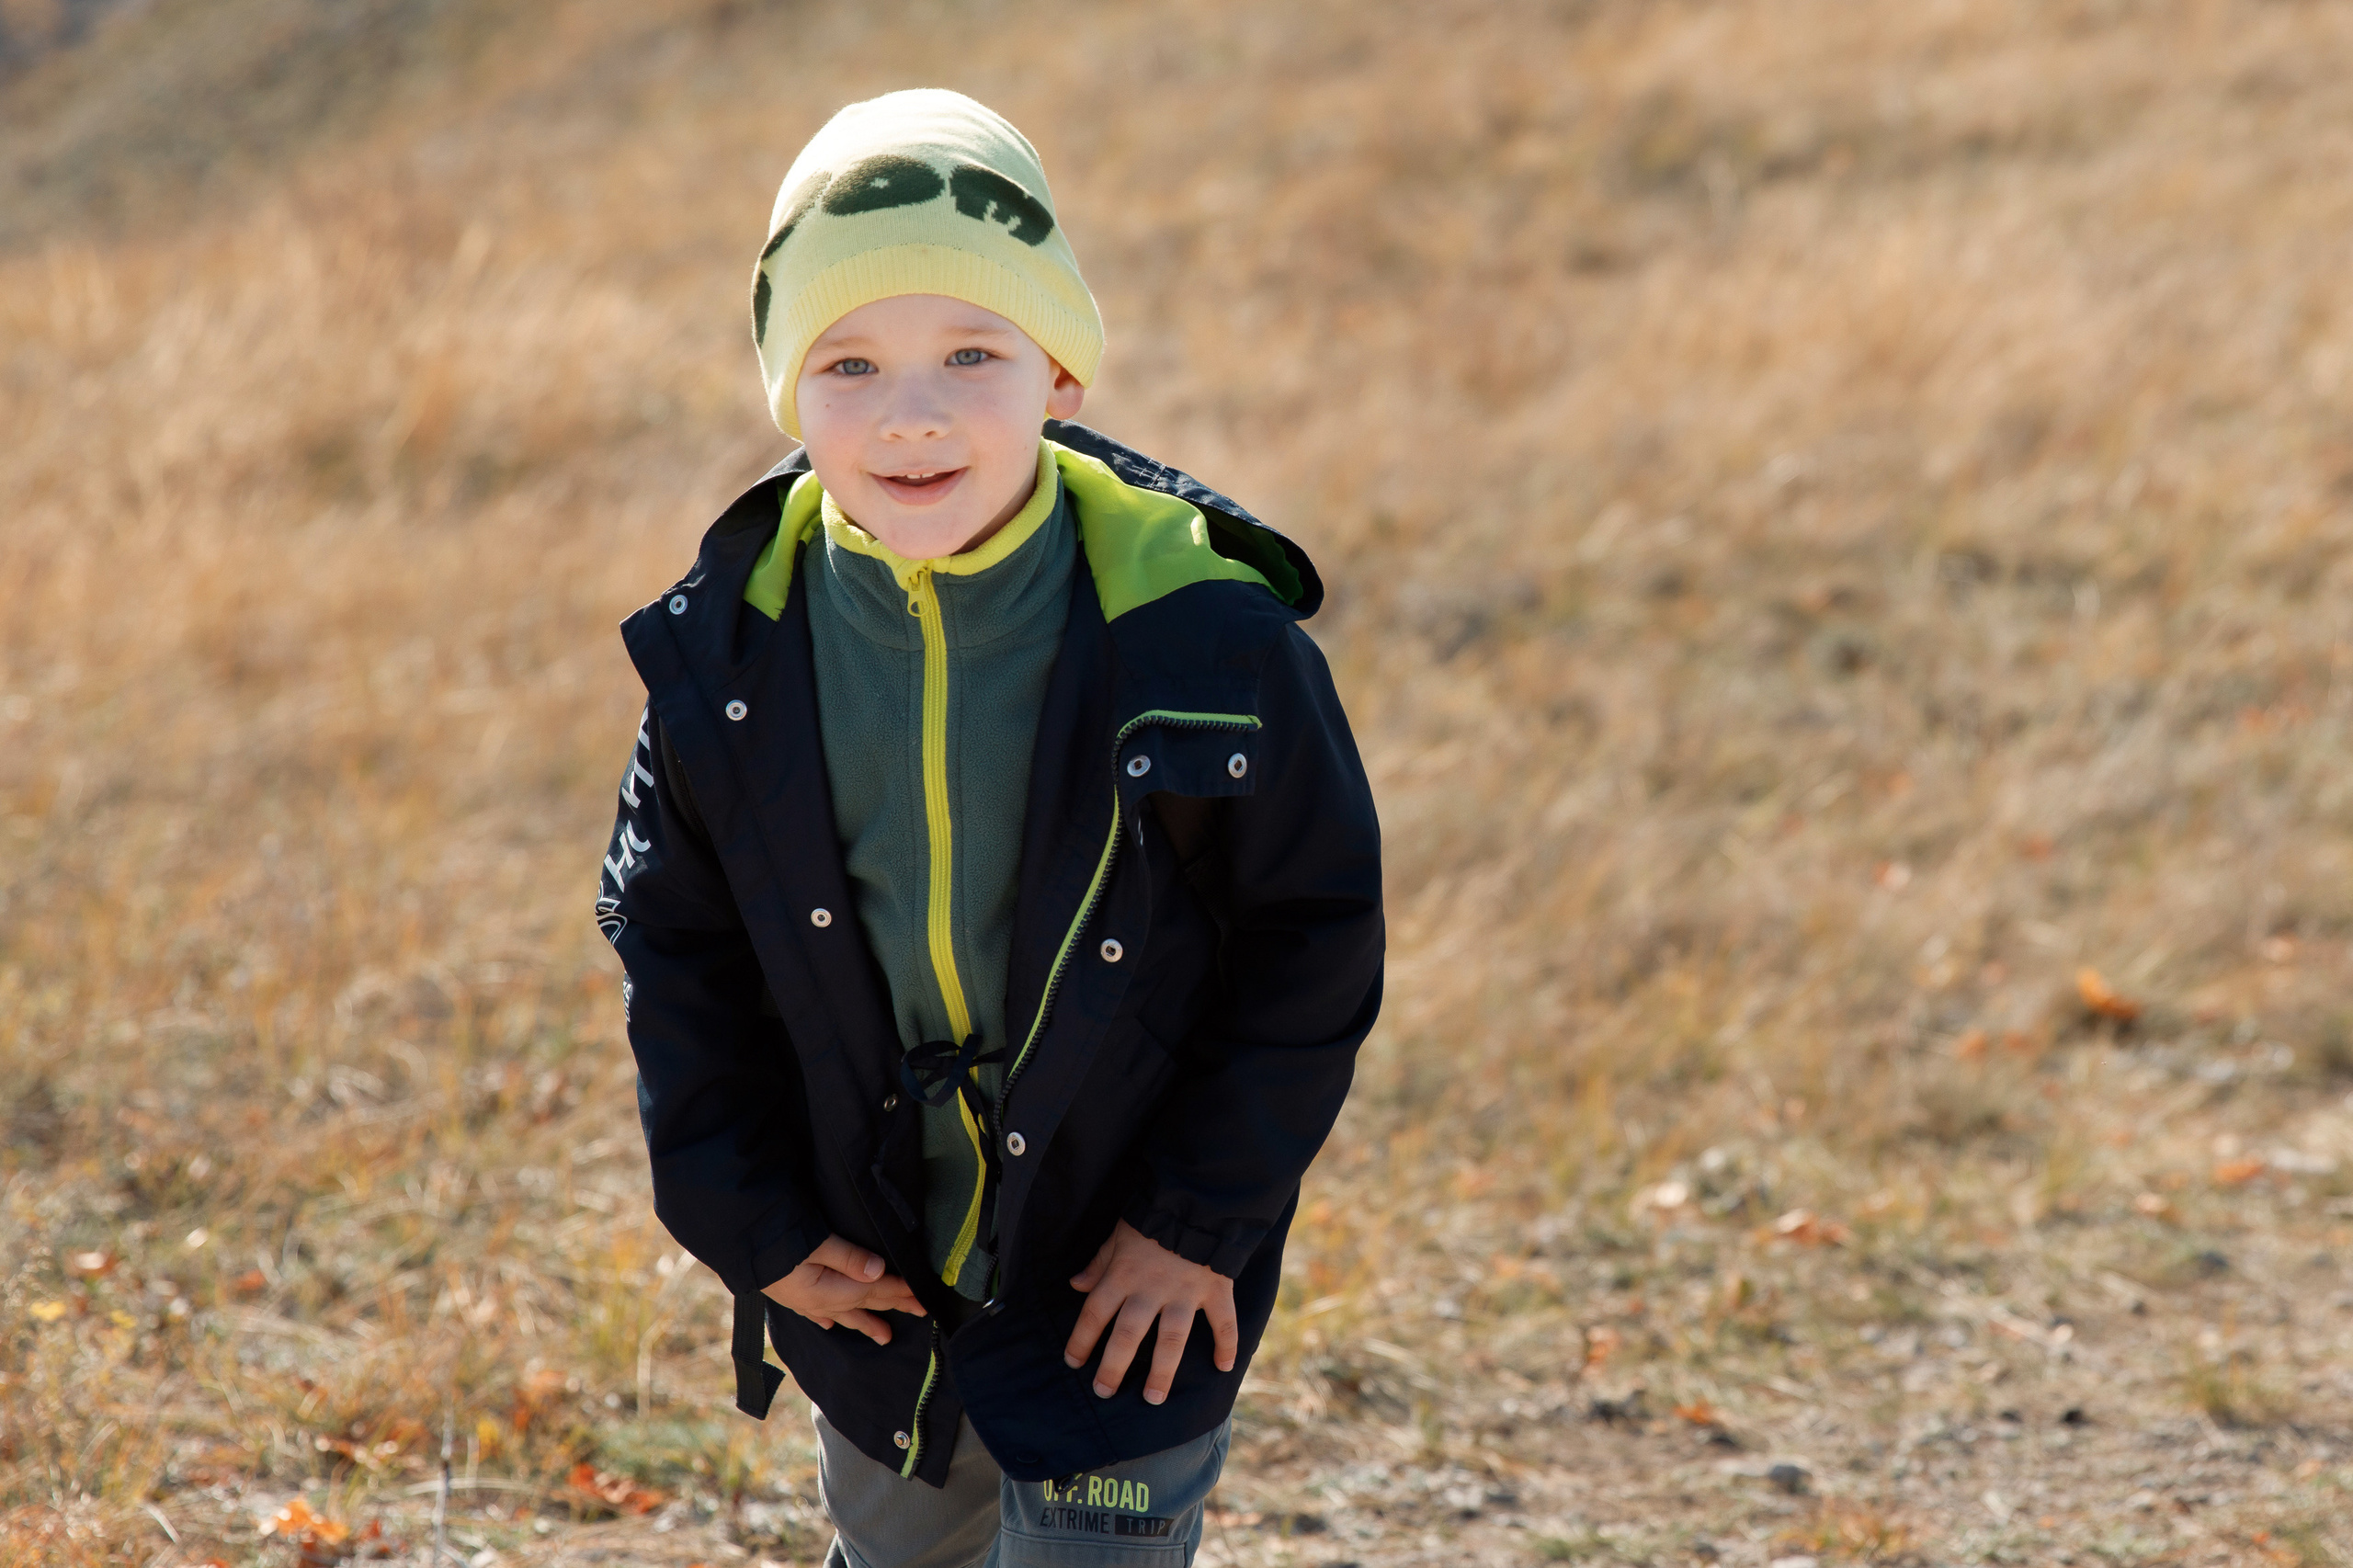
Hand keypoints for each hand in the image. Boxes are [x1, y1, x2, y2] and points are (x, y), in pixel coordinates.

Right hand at [761, 1235, 924, 1344]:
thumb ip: (848, 1257)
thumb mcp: (816, 1242)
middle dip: (892, 1306)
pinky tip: (830, 1324)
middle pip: (863, 1303)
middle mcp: (817, 1301)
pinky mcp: (788, 1294)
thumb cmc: (775, 1238)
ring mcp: (801, 1300)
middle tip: (919, 1313)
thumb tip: (880, 1270)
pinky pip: (816, 1313)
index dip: (900, 1291)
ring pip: (842, 1314)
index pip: (873, 1291)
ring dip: (865, 1321)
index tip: (923, 1295)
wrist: (733, 1240)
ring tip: (884, 1336)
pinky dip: (829, 1318)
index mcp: (828, 1290)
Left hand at [1064, 1219, 1237, 1404]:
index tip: (1073, 1362)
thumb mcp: (1119, 1234)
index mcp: (1123, 1275)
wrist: (1198, 1198)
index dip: (1081, 1340)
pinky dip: (1226, 1344)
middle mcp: (1151, 1289)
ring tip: (1153, 1398)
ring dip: (1161, 1372)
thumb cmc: (1153, 1215)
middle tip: (1105, 1392)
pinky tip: (1224, 1367)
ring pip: (1170, 1340)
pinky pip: (1223, 1322)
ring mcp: (1185, 1293)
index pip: (1095, 1313)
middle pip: (1128, 1335)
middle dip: (1114, 1367)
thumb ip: (1099, 1262)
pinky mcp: (1215, 1290)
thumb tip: (1075, 1285)